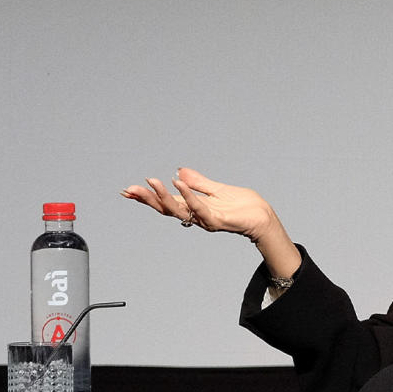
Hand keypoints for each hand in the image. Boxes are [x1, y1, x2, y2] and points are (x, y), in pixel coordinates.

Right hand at [121, 167, 300, 277]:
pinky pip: (200, 207)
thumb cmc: (243, 205)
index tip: (129, 191)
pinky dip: (188, 195)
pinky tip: (178, 183)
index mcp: (194, 208)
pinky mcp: (218, 220)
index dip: (148, 197)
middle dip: (148, 199)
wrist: (263, 216)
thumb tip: (179, 171)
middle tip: (130, 190)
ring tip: (152, 182)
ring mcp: (206, 219)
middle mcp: (196, 216)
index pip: (166, 203)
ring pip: (179, 209)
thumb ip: (198, 182)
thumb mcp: (216, 189)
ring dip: (164, 195)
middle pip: (167, 209)